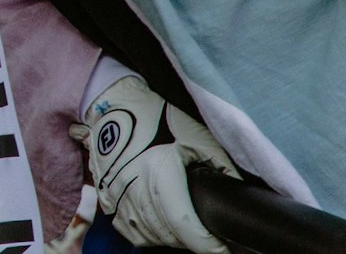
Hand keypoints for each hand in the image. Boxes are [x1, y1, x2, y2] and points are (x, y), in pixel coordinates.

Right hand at [70, 76, 237, 252]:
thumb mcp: (198, 136)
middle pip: (171, 235)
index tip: (224, 248)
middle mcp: (134, 192)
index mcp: (159, 177)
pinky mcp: (106, 199)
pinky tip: (162, 226)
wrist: (113, 106)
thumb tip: (239, 192)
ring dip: (172, 238)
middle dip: (195, 239)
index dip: (209, 245)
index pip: (187, 227)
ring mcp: (117, 198)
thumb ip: (222, 166)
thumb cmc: (156, 118)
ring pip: (150, 236)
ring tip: (189, 228)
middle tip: (211, 234)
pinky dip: (149, 234)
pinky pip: (131, 232)